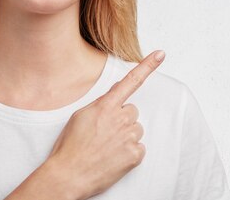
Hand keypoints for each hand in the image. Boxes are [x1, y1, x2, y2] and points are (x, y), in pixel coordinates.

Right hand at [47, 50, 165, 198]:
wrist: (68, 175)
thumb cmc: (70, 146)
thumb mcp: (81, 116)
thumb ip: (100, 104)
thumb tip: (112, 99)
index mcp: (106, 106)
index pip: (130, 81)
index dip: (147, 66)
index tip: (160, 54)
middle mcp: (120, 118)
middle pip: (132, 111)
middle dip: (122, 120)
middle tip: (104, 133)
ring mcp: (129, 136)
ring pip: (136, 129)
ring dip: (126, 136)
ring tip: (107, 147)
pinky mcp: (135, 155)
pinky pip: (138, 147)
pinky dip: (129, 153)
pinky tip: (113, 158)